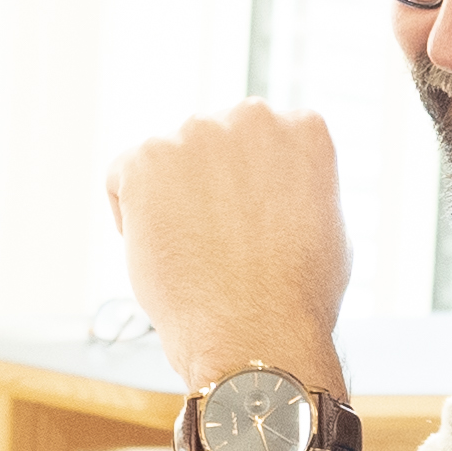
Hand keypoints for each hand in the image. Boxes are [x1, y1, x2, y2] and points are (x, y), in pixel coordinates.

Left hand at [107, 105, 352, 396]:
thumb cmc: (296, 297)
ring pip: (167, 161)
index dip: (250, 187)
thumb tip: (278, 185)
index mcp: (302, 129)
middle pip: (212, 145)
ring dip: (170, 199)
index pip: (261, 141)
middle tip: (215, 242)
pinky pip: (122, 178)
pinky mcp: (146, 159)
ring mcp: (196, 134)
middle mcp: (251, 117)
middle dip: (208, 187)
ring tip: (191, 253)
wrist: (256, 333)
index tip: (248, 223)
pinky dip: (131, 214)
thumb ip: (298, 189)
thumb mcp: (328, 226)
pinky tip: (158, 250)